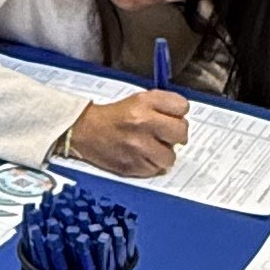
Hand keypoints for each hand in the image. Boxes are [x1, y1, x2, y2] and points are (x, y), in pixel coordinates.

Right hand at [70, 90, 189, 176]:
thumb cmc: (114, 116)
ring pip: (170, 156)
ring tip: (152, 148)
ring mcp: (138, 147)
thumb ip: (162, 105)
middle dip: (176, 134)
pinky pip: (155, 170)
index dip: (178, 113)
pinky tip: (142, 156)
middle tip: (166, 135)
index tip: (171, 116)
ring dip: (164, 153)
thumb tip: (183, 119)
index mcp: (144, 103)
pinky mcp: (132, 165)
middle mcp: (143, 123)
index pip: (182, 107)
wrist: (86, 131)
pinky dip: (151, 164)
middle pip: (181, 132)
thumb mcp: (138, 99)